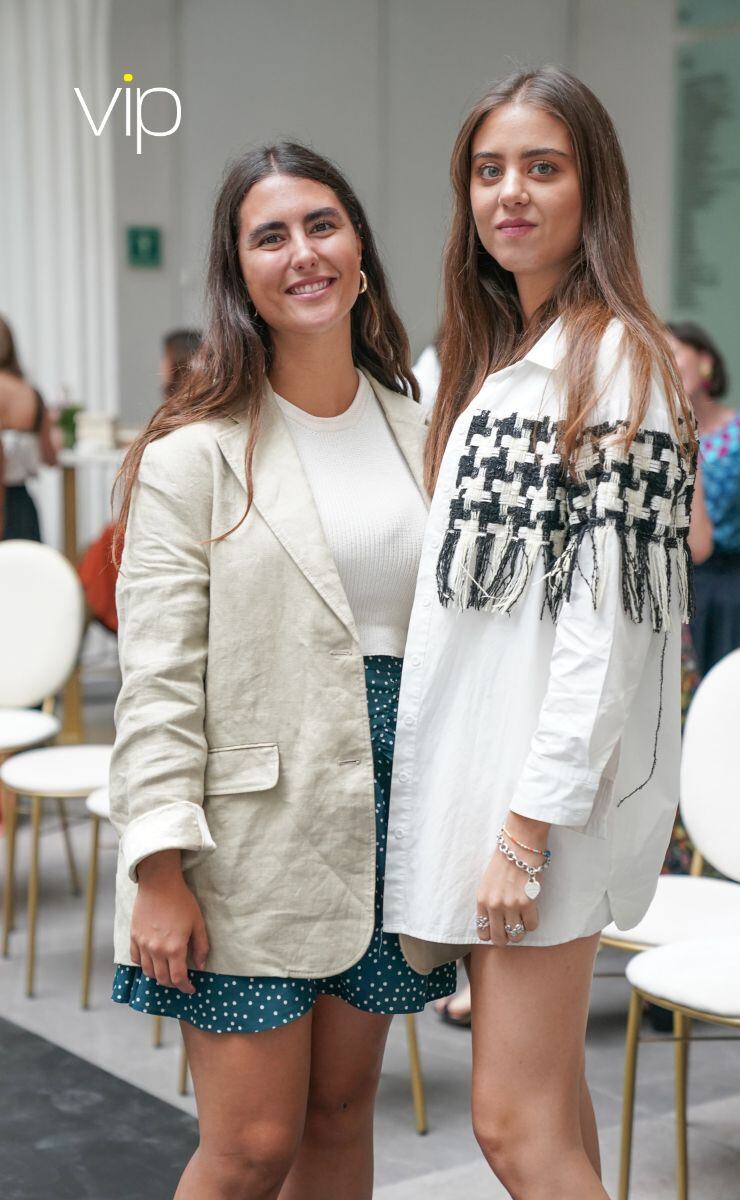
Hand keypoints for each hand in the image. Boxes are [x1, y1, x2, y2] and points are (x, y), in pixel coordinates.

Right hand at [130, 850, 209, 992]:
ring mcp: (142, 944)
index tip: (191, 989)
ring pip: (148, 972)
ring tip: (167, 973)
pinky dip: (144, 965)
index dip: (185, 987)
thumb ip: (201, 946)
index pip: (178, 978)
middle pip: (162, 979)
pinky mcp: (134, 937)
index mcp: (174, 948)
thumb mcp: (197, 923)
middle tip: (180, 981)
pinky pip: (136, 959)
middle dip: (173, 984)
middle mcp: (156, 950)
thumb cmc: (181, 901)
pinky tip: (151, 961)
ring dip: (158, 976)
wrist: (159, 883)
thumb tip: (201, 966)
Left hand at [475, 814, 548, 946]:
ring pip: (516, 936)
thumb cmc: (503, 861)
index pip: (482, 932)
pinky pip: (532, 926)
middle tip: (511, 930)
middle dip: (506, 938)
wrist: (518, 845)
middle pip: (499, 939)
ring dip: (520, 932)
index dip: (491, 935)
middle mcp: (494, 905)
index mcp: (481, 900)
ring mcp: (510, 905)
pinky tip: (531, 912)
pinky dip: (532, 923)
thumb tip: (494, 921)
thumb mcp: (487, 882)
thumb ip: (488, 901)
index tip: (497, 931)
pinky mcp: (527, 903)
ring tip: (521, 921)